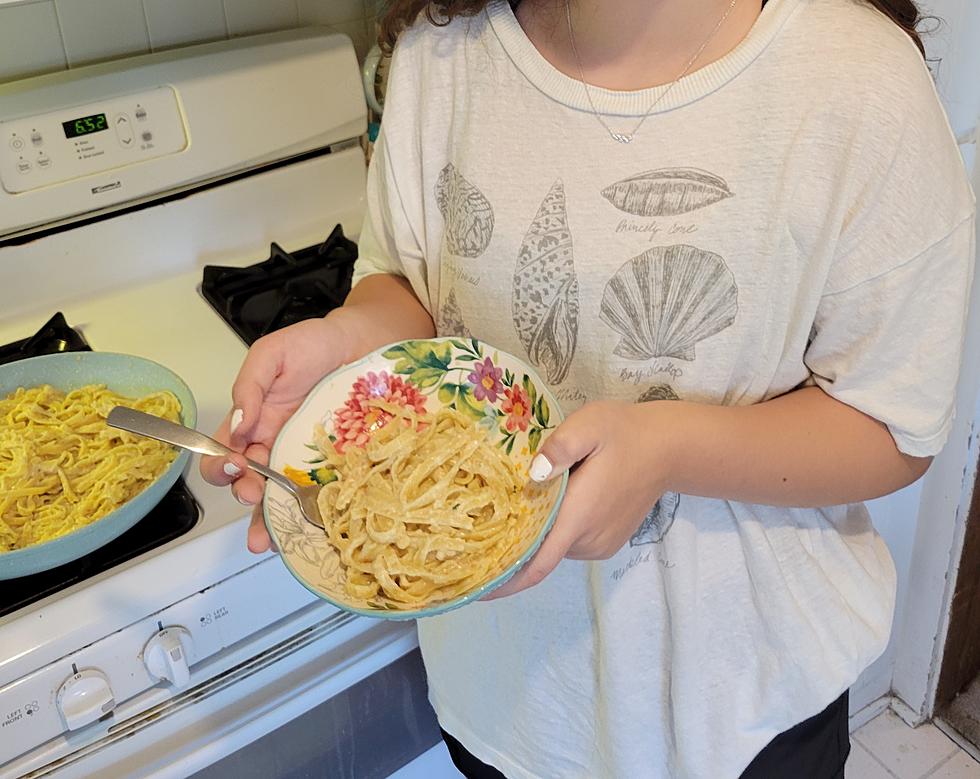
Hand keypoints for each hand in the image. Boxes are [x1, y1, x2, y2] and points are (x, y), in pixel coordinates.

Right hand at [200, 317, 349, 552]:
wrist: (363, 344)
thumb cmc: (314, 345)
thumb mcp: (272, 355)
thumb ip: (249, 386)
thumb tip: (238, 424)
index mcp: (252, 424)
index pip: (222, 456)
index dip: (220, 466)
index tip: (236, 463)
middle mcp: (275, 448)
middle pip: (250, 486)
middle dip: (247, 498)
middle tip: (254, 496)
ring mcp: (305, 461)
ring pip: (282, 500)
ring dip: (271, 521)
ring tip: (269, 538)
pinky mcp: (336, 465)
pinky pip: (321, 495)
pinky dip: (312, 515)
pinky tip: (311, 530)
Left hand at [485, 400, 670, 599]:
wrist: (668, 449)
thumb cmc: (625, 433)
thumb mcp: (589, 425)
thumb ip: (560, 447)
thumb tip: (534, 473)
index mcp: (579, 517)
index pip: (537, 563)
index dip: (505, 580)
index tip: (476, 589)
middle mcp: (588, 540)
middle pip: (539, 551)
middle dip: (513, 541)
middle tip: (483, 518)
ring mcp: (599, 545)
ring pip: (553, 545)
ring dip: (537, 530)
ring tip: (521, 500)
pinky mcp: (605, 542)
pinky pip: (568, 541)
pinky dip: (554, 529)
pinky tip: (549, 503)